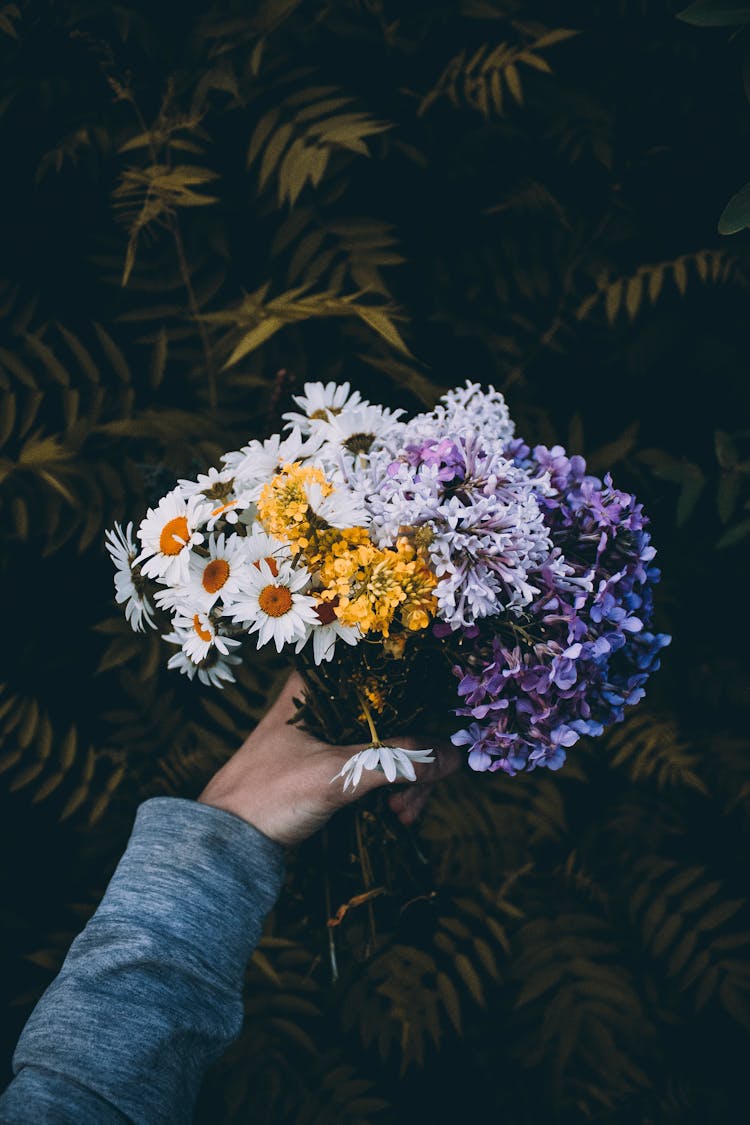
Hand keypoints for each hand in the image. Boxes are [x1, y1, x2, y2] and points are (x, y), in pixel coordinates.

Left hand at [197, 672, 459, 845]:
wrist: (226, 844)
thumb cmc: (268, 796)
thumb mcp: (336, 776)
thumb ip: (396, 763)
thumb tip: (453, 757)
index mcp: (317, 685)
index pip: (386, 679)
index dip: (419, 707)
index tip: (435, 746)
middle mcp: (326, 701)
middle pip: (395, 715)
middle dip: (414, 759)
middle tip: (411, 799)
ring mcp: (330, 733)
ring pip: (390, 743)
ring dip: (406, 778)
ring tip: (402, 815)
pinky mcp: (332, 762)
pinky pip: (377, 764)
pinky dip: (392, 787)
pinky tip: (396, 814)